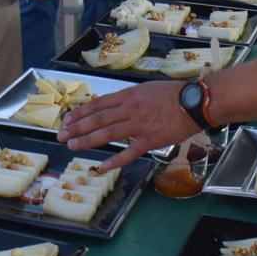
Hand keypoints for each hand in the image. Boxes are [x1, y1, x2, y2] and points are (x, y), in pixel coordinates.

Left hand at [58, 80, 196, 169]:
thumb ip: (128, 99)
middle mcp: (129, 109)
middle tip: (61, 135)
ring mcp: (139, 125)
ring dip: (88, 140)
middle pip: (98, 119)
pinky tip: (103, 166)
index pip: (98, 104)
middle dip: (77, 128)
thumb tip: (112, 106)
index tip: (68, 120)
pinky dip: (116, 159)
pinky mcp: (151, 140)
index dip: (81, 113)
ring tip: (73, 146)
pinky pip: (130, 152)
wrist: (195, 102)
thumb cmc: (172, 94)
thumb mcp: (145, 90)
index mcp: (128, 95)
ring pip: (108, 133)